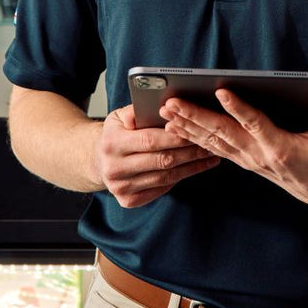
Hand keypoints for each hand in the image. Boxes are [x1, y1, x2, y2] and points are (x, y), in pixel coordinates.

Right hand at [95, 104, 220, 207]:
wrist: (97, 162)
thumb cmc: (115, 135)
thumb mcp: (118, 117)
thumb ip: (136, 111)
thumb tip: (158, 106)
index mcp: (112, 143)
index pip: (150, 140)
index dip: (175, 137)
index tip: (196, 131)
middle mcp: (114, 168)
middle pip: (161, 160)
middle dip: (189, 152)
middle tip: (209, 143)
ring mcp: (120, 187)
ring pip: (165, 177)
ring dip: (191, 167)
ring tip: (209, 155)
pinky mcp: (128, 200)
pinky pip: (161, 189)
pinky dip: (180, 178)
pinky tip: (194, 168)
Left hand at [160, 85, 307, 208]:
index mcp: (281, 147)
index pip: (256, 125)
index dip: (240, 108)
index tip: (222, 91)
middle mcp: (259, 155)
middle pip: (223, 133)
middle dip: (196, 117)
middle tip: (173, 102)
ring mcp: (247, 159)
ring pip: (213, 141)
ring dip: (188, 126)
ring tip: (166, 111)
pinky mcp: (241, 159)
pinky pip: (212, 147)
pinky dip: (193, 136)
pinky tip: (176, 125)